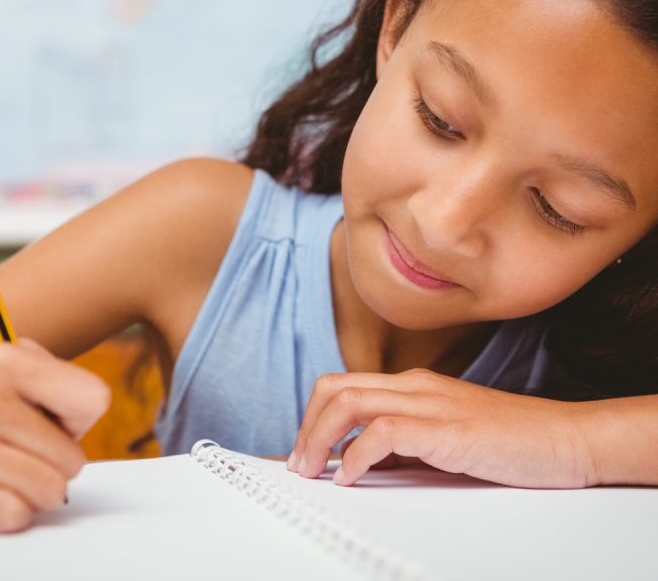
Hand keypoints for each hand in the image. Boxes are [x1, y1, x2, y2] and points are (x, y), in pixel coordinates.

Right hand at [0, 338, 110, 531]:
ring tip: (10, 469)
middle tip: (22, 448)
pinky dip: (13, 510)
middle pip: (74, 458)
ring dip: (39, 489)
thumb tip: (87, 421)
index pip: (94, 399)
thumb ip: (62, 383)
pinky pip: (16, 515)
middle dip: (58, 460)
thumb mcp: (14, 364)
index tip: (51, 416)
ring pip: (51, 491)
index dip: (80, 417)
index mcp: (7, 359)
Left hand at [287, 369, 599, 487]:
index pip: (343, 386)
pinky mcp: (446, 427)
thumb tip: (360, 463)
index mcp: (412, 386)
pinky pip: (383, 430)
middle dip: (307, 426)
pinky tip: (353, 477)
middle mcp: (414, 386)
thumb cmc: (507, 442)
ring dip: (320, 438)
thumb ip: (404, 444)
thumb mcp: (443, 439)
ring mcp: (429, 402)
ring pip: (349, 402)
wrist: (563, 439)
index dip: (313, 417)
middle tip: (300, 465)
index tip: (302, 452)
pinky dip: (358, 455)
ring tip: (314, 472)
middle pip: (335, 388)